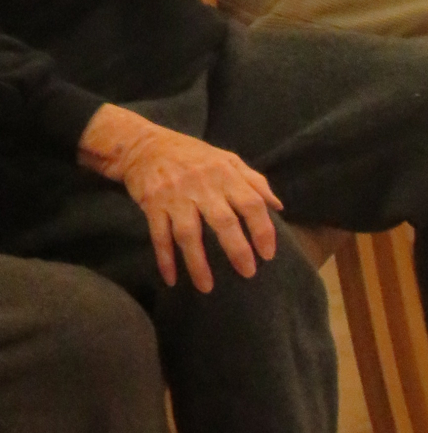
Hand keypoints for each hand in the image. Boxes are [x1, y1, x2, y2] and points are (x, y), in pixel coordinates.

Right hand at [77, 105, 280, 292]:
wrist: (143, 145)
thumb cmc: (192, 156)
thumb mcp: (227, 160)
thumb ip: (254, 181)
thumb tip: (278, 207)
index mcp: (225, 174)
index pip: (251, 203)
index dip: (262, 230)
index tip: (268, 254)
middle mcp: (202, 185)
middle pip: (223, 221)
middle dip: (237, 250)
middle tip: (247, 273)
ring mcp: (175, 195)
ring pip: (188, 234)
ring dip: (197, 263)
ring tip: (207, 287)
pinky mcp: (152, 203)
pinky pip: (159, 235)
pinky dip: (164, 258)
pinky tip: (171, 279)